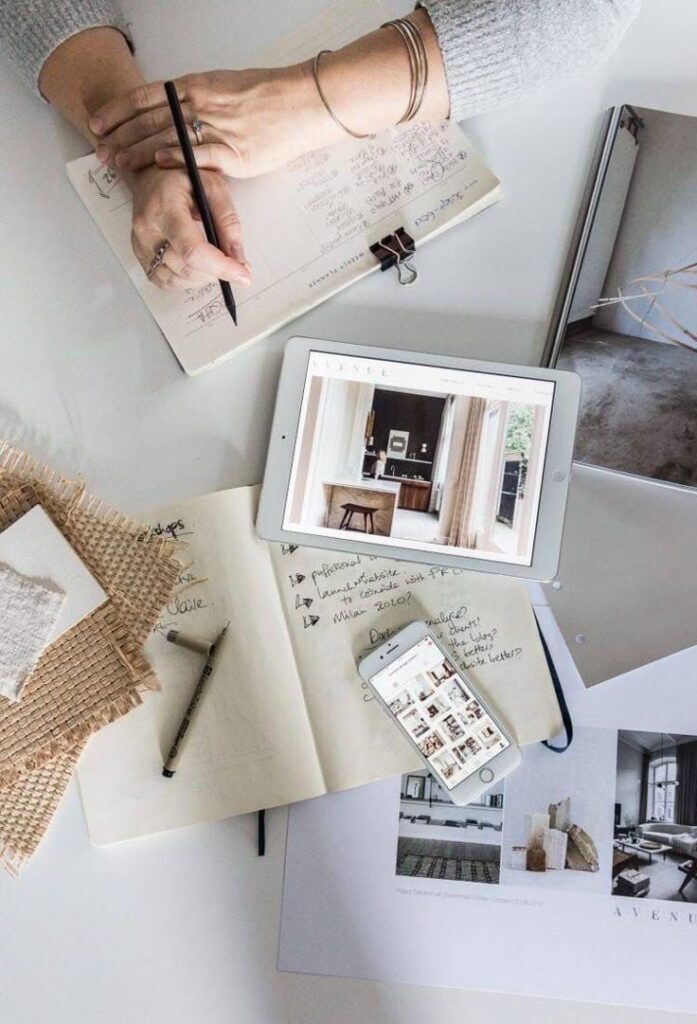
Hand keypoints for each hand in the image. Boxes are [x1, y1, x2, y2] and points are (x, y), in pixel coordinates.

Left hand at [90, 66, 337, 178]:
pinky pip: (199, 154)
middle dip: (120, 137)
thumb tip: (180, 114)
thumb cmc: (271, 98)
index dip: (119, 111)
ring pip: (167, 138)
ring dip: (139, 152)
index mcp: (197, 87)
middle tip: (100, 151)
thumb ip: (200, 101)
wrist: (302, 103)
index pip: (146, 97)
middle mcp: (201, 105)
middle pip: (149, 120)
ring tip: (119, 163)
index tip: (99, 123)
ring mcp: (217, 129)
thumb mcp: (226, 88)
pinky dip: (176, 159)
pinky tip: (159, 165)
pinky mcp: (235, 153)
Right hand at [126, 165, 250, 289]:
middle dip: (216, 273)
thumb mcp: (213, 187)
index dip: (220, 267)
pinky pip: (166, 282)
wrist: (152, 177)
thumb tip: (239, 259)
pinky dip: (187, 281)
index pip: (193, 250)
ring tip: (214, 261)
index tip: (242, 275)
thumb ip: (228, 222)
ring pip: (177, 280)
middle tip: (233, 265)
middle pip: (186, 269)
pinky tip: (196, 266)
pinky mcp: (141, 257)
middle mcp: (147, 230)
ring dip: (203, 278)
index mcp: (164, 208)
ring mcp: (140, 246)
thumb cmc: (183, 178)